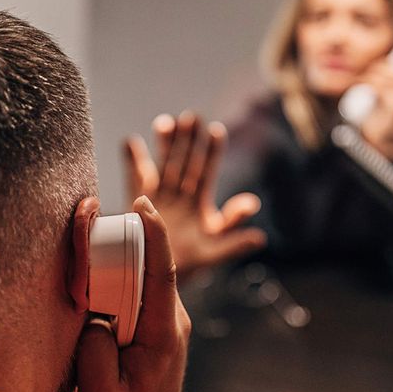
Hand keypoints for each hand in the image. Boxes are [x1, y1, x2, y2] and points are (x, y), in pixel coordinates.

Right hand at [75, 196, 191, 391]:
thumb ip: (95, 349)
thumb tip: (93, 316)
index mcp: (162, 333)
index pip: (162, 274)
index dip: (154, 235)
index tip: (143, 204)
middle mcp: (170, 319)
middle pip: (150, 264)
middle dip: (126, 234)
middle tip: (91, 215)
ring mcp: (165, 319)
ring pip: (143, 275)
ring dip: (118, 255)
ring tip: (87, 243)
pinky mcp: (153, 322)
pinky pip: (137, 288)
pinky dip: (117, 275)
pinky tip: (93, 274)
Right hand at [124, 112, 265, 278]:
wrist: (158, 274)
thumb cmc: (191, 263)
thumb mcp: (214, 252)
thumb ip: (234, 242)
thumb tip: (260, 238)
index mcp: (199, 202)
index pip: (207, 172)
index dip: (212, 152)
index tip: (216, 130)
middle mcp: (180, 193)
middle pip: (185, 161)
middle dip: (188, 140)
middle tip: (192, 117)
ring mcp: (159, 195)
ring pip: (163, 164)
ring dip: (165, 144)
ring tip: (166, 123)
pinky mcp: (138, 200)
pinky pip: (135, 176)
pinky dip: (133, 159)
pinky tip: (131, 141)